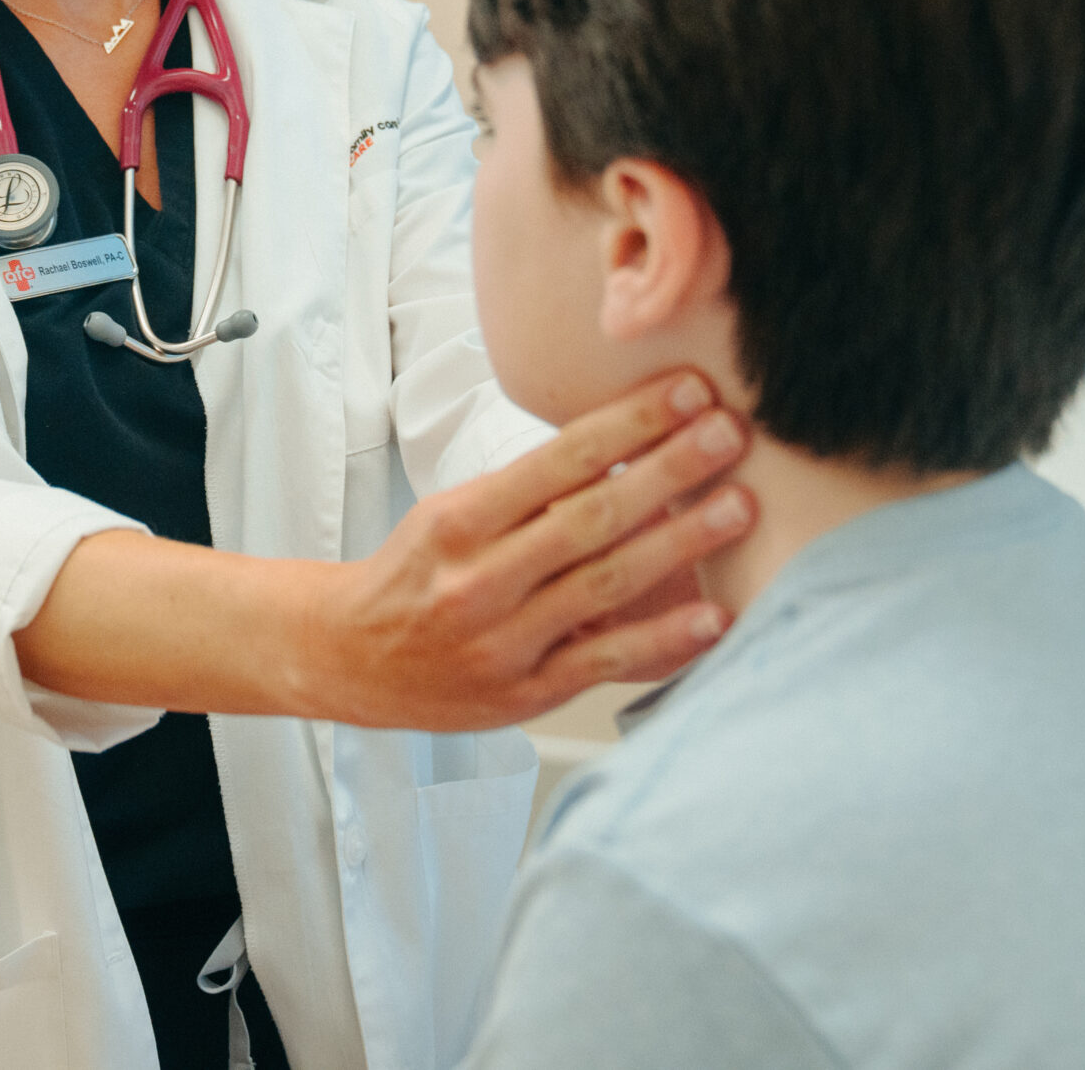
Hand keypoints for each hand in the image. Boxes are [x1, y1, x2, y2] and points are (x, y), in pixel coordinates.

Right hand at [290, 372, 752, 730]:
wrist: (346, 658)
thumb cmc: (414, 576)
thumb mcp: (450, 515)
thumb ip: (528, 494)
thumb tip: (624, 455)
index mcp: (458, 520)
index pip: (556, 461)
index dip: (627, 424)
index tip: (686, 392)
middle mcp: (479, 579)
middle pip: (589, 518)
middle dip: (667, 471)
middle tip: (729, 433)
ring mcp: (504, 640)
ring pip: (605, 585)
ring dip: (681, 544)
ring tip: (738, 507)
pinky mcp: (525, 693)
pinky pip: (605, 662)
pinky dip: (664, 640)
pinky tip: (715, 616)